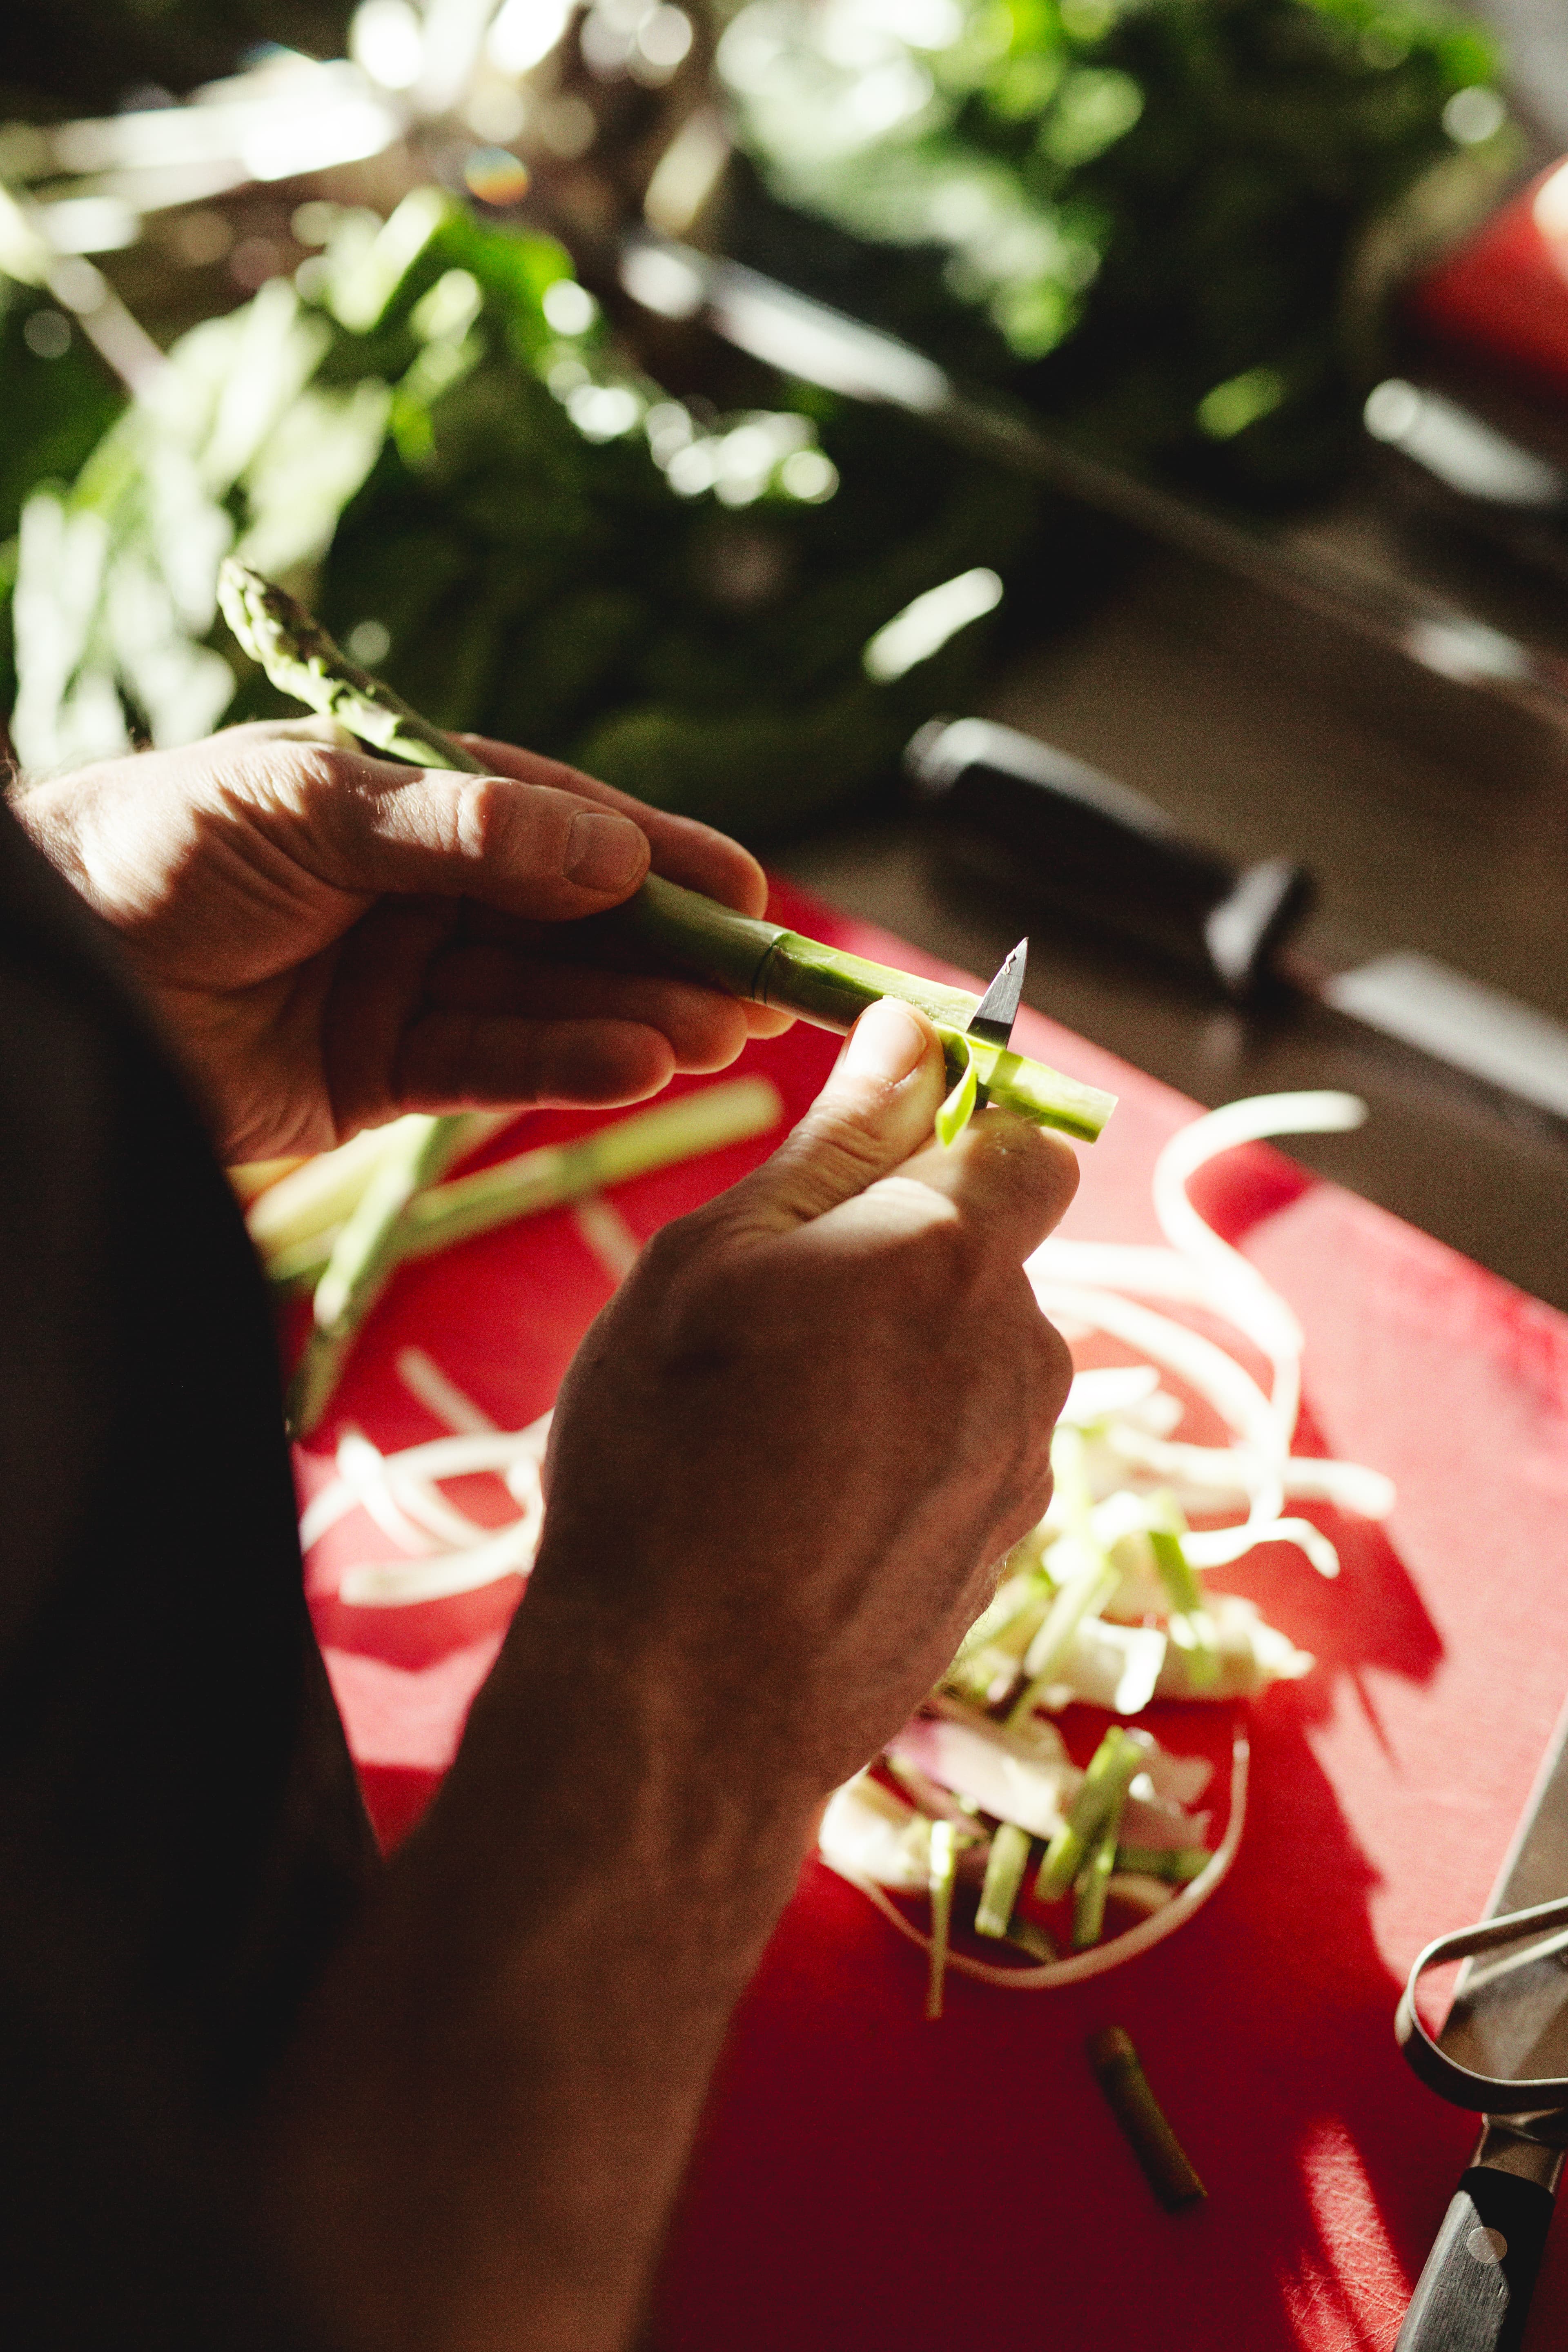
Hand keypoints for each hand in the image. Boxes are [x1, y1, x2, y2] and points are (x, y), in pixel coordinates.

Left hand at [14, 721, 791, 1163]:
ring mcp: (406, 985)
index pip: (563, 825)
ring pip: (548, 1001)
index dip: (661, 857)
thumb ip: (461, 828)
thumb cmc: (155, 846)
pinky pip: (492, 1068)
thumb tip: (611, 848)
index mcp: (408, 800)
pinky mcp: (380, 1075)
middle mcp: (421, 893)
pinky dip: (564, 1067)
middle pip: (574, 924)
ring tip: (719, 1033)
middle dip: (670, 952)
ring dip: (636, 1015)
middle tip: (763, 987)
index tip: (750, 891)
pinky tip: (637, 1064)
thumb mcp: (309, 807)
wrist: (45, 971)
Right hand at [523, 997, 1078, 1803]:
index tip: (876, 1157)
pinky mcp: (1006, 1549)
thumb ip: (835, 1142)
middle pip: (990, 1258)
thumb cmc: (668, 1456)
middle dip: (906, 1262)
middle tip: (774, 1324)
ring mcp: (1023, 1460)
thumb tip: (910, 1033)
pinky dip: (910, 1454)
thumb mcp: (714, 1262)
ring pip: (976, 1361)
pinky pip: (969, 1453)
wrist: (686, 1702)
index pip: (1024, 1142)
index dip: (962, 1134)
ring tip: (778, 1433)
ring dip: (903, 1365)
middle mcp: (1019, 1350)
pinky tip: (811, 1508)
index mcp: (948, 1253)